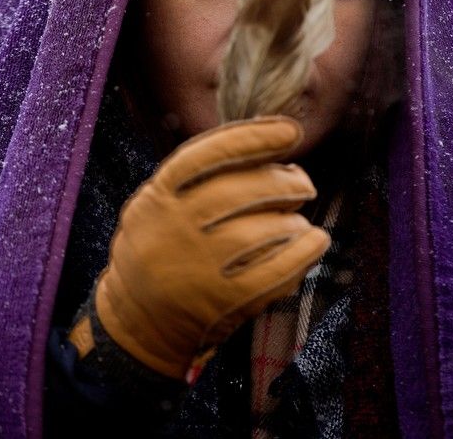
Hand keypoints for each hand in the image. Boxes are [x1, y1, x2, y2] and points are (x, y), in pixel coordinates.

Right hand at [77, 116, 329, 380]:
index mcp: (158, 196)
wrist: (136, 321)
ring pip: (264, 231)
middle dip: (285, 182)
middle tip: (303, 185)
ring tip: (298, 223)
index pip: (208, 154)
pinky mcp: (223, 302)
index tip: (290, 131)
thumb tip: (269, 147)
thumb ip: (200, 177)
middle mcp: (176, 229)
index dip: (253, 138)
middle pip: (243, 192)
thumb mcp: (158, 204)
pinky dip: (304, 252)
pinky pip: (276, 271)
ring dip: (294, 222)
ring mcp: (199, 267)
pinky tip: (315, 241)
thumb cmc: (161, 247)